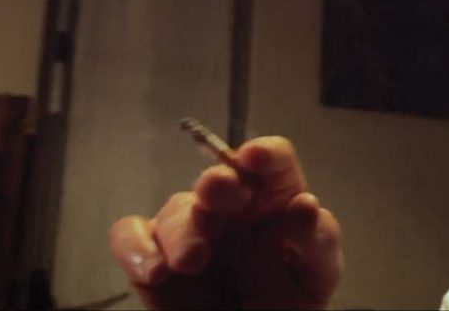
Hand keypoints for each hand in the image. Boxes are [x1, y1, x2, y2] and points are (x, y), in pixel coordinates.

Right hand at [108, 137, 342, 308]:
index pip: (274, 161)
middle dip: (217, 183)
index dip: (266, 153)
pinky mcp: (154, 255)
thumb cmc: (290, 298)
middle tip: (219, 190)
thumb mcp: (317, 271)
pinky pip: (130, 236)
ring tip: (192, 260)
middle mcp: (232, 205)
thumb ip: (317, 239)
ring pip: (177, 209)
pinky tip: (155, 270)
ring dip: (182, 230)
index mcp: (275, 197)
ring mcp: (191, 228)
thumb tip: (306, 205)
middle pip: (220, 179)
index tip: (257, 157)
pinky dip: (135, 248)